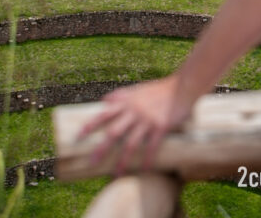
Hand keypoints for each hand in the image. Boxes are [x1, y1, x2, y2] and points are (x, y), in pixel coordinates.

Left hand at [78, 74, 193, 174]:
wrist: (182, 86)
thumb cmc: (159, 89)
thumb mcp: (137, 88)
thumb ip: (121, 95)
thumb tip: (104, 100)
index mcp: (127, 102)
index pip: (104, 114)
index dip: (90, 125)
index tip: (78, 136)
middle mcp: (135, 111)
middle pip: (113, 132)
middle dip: (101, 148)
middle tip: (92, 162)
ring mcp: (148, 119)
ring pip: (131, 143)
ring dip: (123, 161)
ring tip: (116, 174)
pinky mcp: (161, 126)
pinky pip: (152, 146)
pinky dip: (147, 159)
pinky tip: (144, 169)